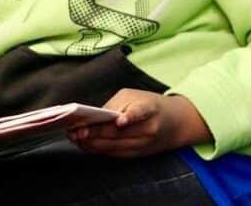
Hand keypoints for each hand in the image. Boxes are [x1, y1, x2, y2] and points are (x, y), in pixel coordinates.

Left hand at [66, 89, 211, 157]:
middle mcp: (147, 132)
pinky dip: (97, 149)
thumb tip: (93, 116)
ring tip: (74, 137)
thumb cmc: (150, 104)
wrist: (177, 123)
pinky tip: (84, 143)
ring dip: (91, 144)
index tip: (106, 122)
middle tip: (74, 131)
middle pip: (116, 136)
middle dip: (93, 134)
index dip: (121, 120)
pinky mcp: (137, 155)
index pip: (133, 116)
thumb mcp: (134, 95)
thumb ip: (114, 105)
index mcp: (148, 111)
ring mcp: (142, 147)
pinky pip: (114, 154)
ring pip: (113, 148)